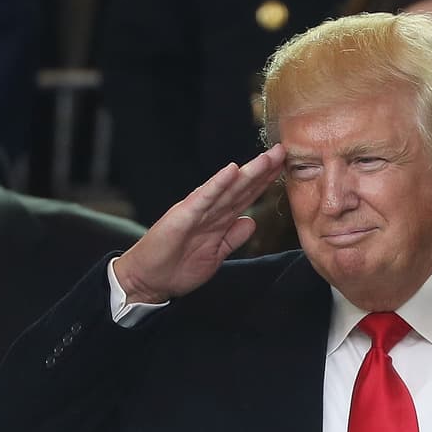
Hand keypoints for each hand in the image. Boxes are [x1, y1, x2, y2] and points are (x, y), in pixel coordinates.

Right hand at [112, 144, 286, 304]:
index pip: (245, 197)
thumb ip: (232, 238)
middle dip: (262, 171)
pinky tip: (231, 172)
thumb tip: (251, 222)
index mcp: (217, 220)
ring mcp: (196, 212)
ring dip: (247, 173)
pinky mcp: (183, 216)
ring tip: (266, 158)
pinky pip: (204, 199)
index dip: (264, 182)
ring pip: (227, 189)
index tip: (283, 168)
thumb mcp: (215, 255)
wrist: (148, 280)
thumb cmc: (176, 268)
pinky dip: (217, 185)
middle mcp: (209, 211)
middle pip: (240, 188)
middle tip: (282, 151)